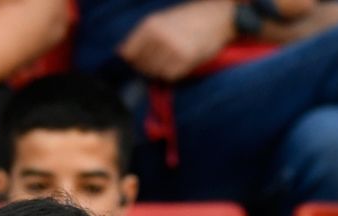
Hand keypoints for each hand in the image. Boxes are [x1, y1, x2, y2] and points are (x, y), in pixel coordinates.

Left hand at [116, 0, 234, 81]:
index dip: (133, 59)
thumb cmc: (189, 18)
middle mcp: (159, 37)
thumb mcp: (161, 20)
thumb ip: (141, 36)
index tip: (141, 59)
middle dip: (147, 66)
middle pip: (141, 65)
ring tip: (171, 59)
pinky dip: (172, 73)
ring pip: (154, 72)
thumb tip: (120, 53)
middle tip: (161, 59)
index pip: (128, 53)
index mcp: (150, 25)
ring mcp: (172, 49)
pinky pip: (169, 76)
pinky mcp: (185, 60)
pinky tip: (180, 63)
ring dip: (160, 70)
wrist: (217, 16)